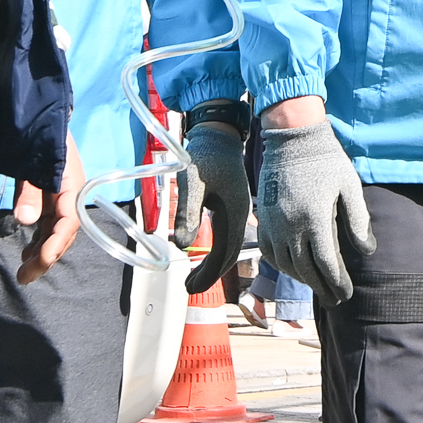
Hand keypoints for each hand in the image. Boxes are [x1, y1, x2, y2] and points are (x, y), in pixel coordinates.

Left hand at [9, 138, 83, 285]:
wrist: (41, 119)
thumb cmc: (42, 138)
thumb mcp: (34, 163)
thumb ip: (30, 192)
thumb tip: (26, 220)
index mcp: (73, 188)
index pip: (68, 222)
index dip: (56, 243)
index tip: (42, 259)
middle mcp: (70, 198)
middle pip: (62, 234)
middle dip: (45, 257)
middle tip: (25, 276)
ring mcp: (60, 200)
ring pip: (54, 234)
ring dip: (40, 253)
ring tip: (24, 271)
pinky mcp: (50, 200)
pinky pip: (46, 226)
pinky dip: (37, 241)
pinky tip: (27, 251)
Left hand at [179, 117, 251, 295]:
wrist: (219, 133)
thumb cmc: (204, 156)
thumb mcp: (191, 184)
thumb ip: (187, 214)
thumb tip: (182, 246)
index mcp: (234, 214)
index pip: (224, 255)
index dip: (207, 274)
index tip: (190, 288)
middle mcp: (241, 215)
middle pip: (229, 255)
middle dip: (210, 274)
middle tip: (189, 288)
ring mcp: (239, 211)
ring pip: (229, 246)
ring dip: (213, 264)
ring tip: (193, 275)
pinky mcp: (233, 205)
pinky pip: (228, 236)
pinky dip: (216, 250)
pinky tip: (203, 252)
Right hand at [255, 116, 375, 300]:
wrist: (292, 138)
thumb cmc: (326, 160)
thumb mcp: (350, 186)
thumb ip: (358, 220)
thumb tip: (367, 250)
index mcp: (315, 219)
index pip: (327, 264)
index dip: (337, 282)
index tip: (347, 293)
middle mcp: (290, 226)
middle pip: (306, 270)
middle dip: (322, 287)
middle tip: (335, 299)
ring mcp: (273, 223)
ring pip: (286, 264)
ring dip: (303, 279)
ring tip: (318, 285)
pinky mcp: (263, 218)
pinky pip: (269, 252)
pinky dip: (282, 265)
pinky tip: (294, 267)